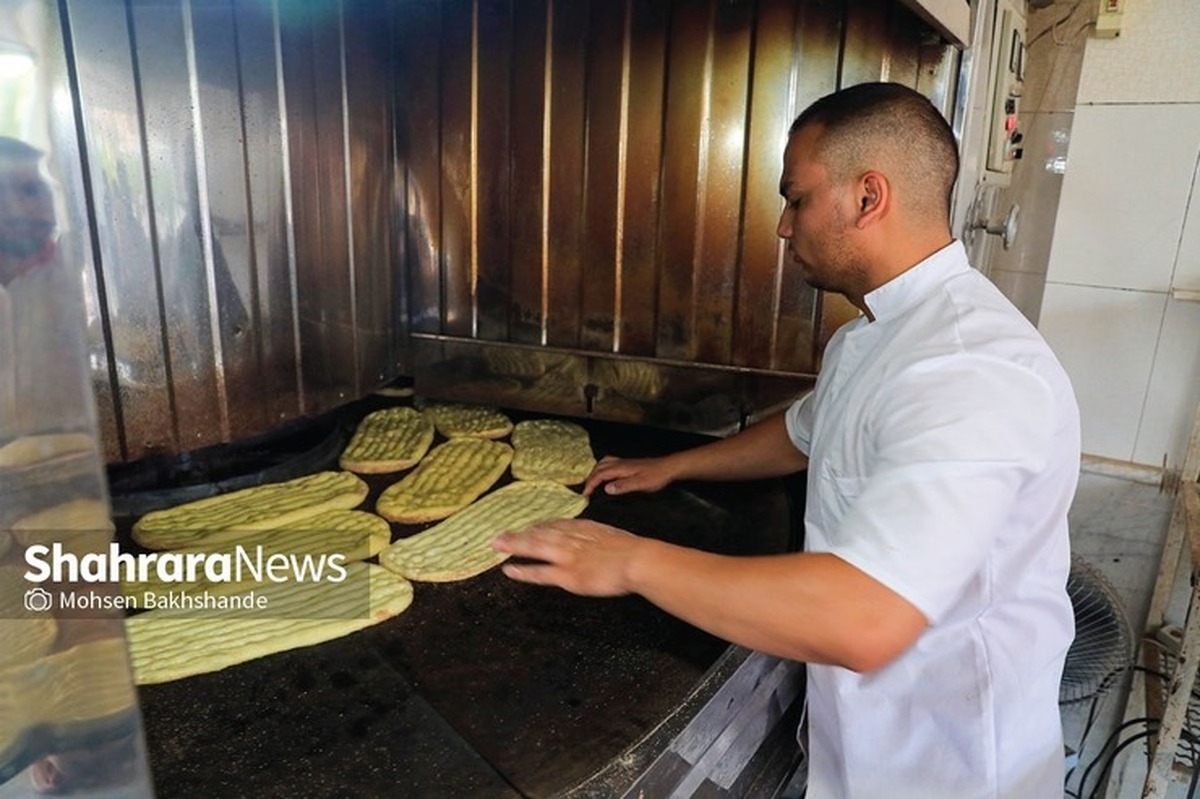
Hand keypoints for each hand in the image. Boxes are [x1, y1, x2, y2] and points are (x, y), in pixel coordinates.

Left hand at [492, 519, 645, 595]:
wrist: (636, 559)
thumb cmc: (633, 550)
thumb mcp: (613, 536)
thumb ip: (599, 538)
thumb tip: (598, 541)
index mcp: (584, 528)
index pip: (557, 525)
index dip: (541, 527)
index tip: (530, 527)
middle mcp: (572, 539)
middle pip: (540, 533)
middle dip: (520, 534)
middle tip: (500, 534)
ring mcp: (567, 556)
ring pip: (535, 548)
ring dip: (514, 546)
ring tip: (496, 545)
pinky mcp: (567, 575)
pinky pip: (540, 572)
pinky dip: (523, 570)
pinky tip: (510, 570)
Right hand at [583, 454, 677, 496]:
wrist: (668, 468)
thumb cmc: (656, 476)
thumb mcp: (639, 484)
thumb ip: (623, 486)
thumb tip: (606, 489)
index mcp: (620, 468)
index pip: (599, 475)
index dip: (590, 484)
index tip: (585, 494)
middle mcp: (620, 463)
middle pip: (598, 467)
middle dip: (590, 478)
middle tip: (586, 489)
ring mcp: (624, 462)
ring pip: (603, 463)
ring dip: (595, 471)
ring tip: (593, 481)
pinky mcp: (629, 464)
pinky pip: (610, 462)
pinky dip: (603, 467)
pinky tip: (607, 474)